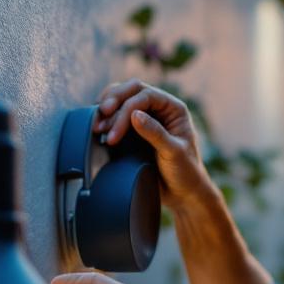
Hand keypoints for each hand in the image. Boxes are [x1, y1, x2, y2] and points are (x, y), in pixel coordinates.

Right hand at [95, 78, 214, 212]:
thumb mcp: (173, 153)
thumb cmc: (185, 173)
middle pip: (131, 90)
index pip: (146, 96)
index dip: (126, 109)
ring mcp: (147, 117)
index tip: (115, 133)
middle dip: (114, 101)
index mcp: (174, 109)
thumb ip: (155, 133)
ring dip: (107, 109)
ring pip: (122, 99)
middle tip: (101, 119)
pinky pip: (117, 115)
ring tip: (97, 127)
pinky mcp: (135, 129)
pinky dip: (106, 118)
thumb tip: (134, 114)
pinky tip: (99, 128)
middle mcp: (160, 108)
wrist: (182, 194)